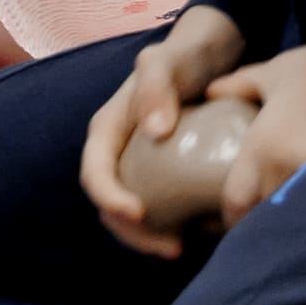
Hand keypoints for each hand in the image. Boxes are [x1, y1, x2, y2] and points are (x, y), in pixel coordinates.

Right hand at [80, 5, 248, 258]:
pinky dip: (170, 226)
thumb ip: (157, 87)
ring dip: (148, 238)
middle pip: (108, 204)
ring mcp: (141, 166)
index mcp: (107, 130)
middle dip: (132, 233)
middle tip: (170, 247)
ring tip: (180, 248)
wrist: (211, 56)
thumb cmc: (183, 56)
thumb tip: (156, 130)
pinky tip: (197, 234)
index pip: (94, 172)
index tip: (138, 213)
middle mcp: (118, 152)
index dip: (109, 198)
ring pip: (131, 214)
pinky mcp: (165, 175)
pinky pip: (159, 208)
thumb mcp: (166, 62)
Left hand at [207, 40, 305, 227]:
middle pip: (266, 214)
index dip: (230, 217)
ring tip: (288, 209)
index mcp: (263, 148)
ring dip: (289, 214)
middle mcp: (287, 169)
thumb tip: (210, 93)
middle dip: (260, 217)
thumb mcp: (272, 72)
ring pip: (295, 213)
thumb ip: (236, 85)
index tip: (230, 218)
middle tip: (259, 213)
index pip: (237, 203)